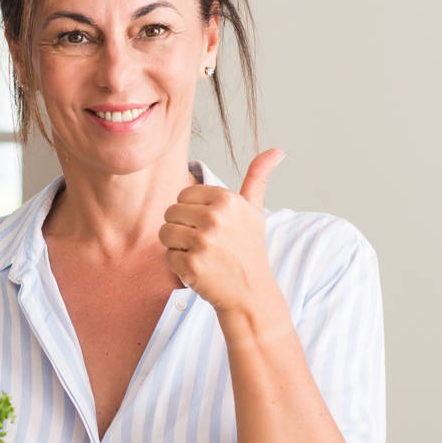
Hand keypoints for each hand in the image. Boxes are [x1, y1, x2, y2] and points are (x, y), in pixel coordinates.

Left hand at [158, 149, 285, 312]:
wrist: (250, 292)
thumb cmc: (248, 249)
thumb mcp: (255, 211)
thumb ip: (258, 178)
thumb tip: (276, 150)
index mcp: (227, 200)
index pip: (184, 195)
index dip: (192, 212)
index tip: (210, 226)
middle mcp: (215, 218)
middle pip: (170, 213)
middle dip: (182, 228)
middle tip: (205, 243)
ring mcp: (203, 242)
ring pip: (165, 233)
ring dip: (177, 246)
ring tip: (200, 254)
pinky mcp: (191, 265)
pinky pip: (167, 256)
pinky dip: (179, 265)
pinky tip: (199, 269)